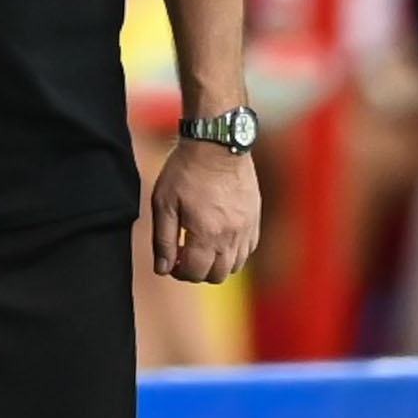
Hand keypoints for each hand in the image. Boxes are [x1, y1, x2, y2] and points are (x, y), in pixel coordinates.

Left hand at [150, 135, 259, 285]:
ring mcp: (246, 227)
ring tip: (203, 247)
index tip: (172, 260)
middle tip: (185, 256)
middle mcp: (230, 235)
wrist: (217, 143)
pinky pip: (248, 248)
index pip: (194, 272)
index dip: (179, 271)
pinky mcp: (254, 217)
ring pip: (235, 265)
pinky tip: (220, 237)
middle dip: (198, 271)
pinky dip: (234, 251)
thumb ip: (163, 240)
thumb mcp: (163, 204)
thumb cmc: (185, 170)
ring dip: (217, 264)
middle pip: (217, 275)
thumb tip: (163, 269)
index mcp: (206, 233)